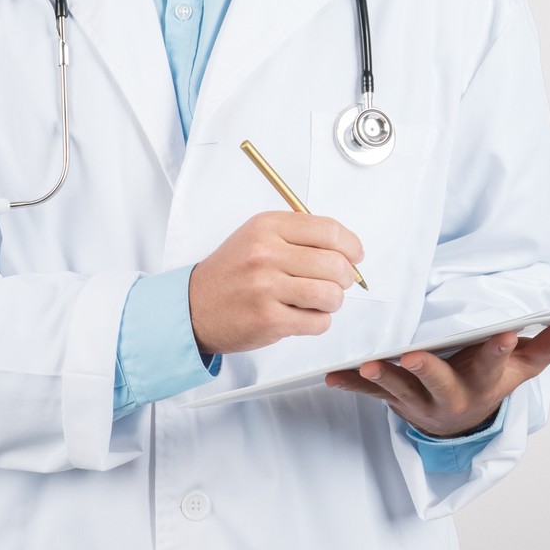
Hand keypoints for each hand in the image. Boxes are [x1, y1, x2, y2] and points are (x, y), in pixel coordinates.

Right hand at [187, 212, 364, 354]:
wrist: (194, 306)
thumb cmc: (231, 272)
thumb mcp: (257, 236)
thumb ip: (299, 235)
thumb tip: (347, 247)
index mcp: (267, 227)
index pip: (329, 231)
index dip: (351, 246)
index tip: (355, 255)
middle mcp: (266, 254)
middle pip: (336, 265)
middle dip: (346, 277)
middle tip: (338, 282)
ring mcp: (266, 288)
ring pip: (331, 295)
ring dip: (332, 302)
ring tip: (318, 301)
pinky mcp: (269, 320)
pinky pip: (318, 323)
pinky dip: (318, 322)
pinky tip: (302, 315)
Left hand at [324, 322, 549, 437]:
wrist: (460, 422)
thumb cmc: (489, 382)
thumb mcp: (521, 368)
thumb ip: (548, 344)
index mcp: (481, 382)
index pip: (493, 364)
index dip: (498, 349)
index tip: (505, 332)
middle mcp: (448, 394)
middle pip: (438, 383)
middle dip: (427, 370)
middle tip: (413, 357)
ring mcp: (417, 400)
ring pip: (398, 390)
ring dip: (382, 378)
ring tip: (369, 365)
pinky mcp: (393, 399)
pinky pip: (370, 394)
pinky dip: (352, 383)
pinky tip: (333, 375)